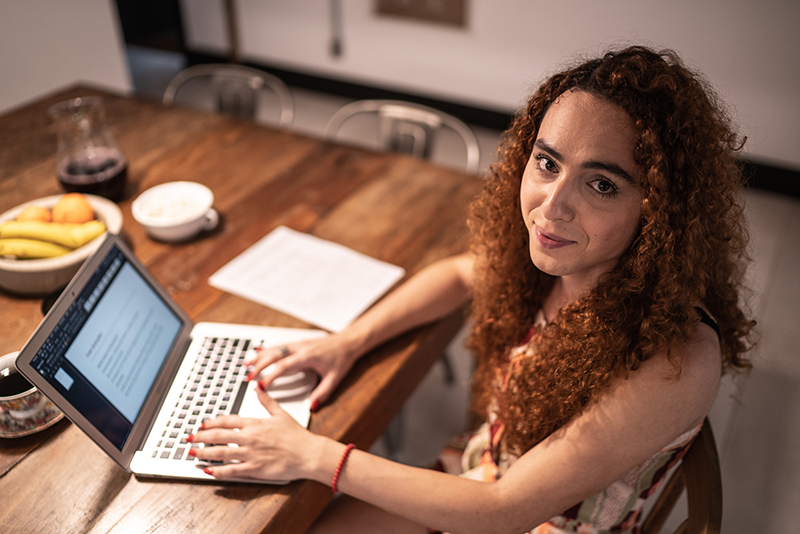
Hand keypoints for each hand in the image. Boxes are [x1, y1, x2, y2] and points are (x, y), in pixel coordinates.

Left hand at [189, 386, 322, 480]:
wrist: (309, 453)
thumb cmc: (297, 436)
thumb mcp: (281, 414)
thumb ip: (267, 401)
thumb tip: (258, 387)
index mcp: (255, 424)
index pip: (227, 421)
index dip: (211, 422)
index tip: (202, 424)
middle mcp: (250, 438)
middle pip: (219, 436)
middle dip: (201, 436)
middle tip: (189, 437)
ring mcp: (251, 454)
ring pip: (221, 453)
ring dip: (204, 452)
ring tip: (192, 452)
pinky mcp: (255, 469)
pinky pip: (232, 470)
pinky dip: (218, 471)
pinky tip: (208, 471)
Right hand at [245, 333, 360, 410]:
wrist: (347, 342)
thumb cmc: (341, 358)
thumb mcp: (335, 378)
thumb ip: (323, 393)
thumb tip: (313, 406)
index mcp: (307, 357)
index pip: (284, 366)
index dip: (271, 375)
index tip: (261, 385)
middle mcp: (299, 348)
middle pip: (274, 355)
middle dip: (259, 366)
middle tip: (248, 378)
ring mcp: (297, 345)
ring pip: (273, 349)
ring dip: (259, 357)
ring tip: (246, 366)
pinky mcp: (296, 344)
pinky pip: (278, 346)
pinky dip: (265, 350)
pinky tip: (256, 353)